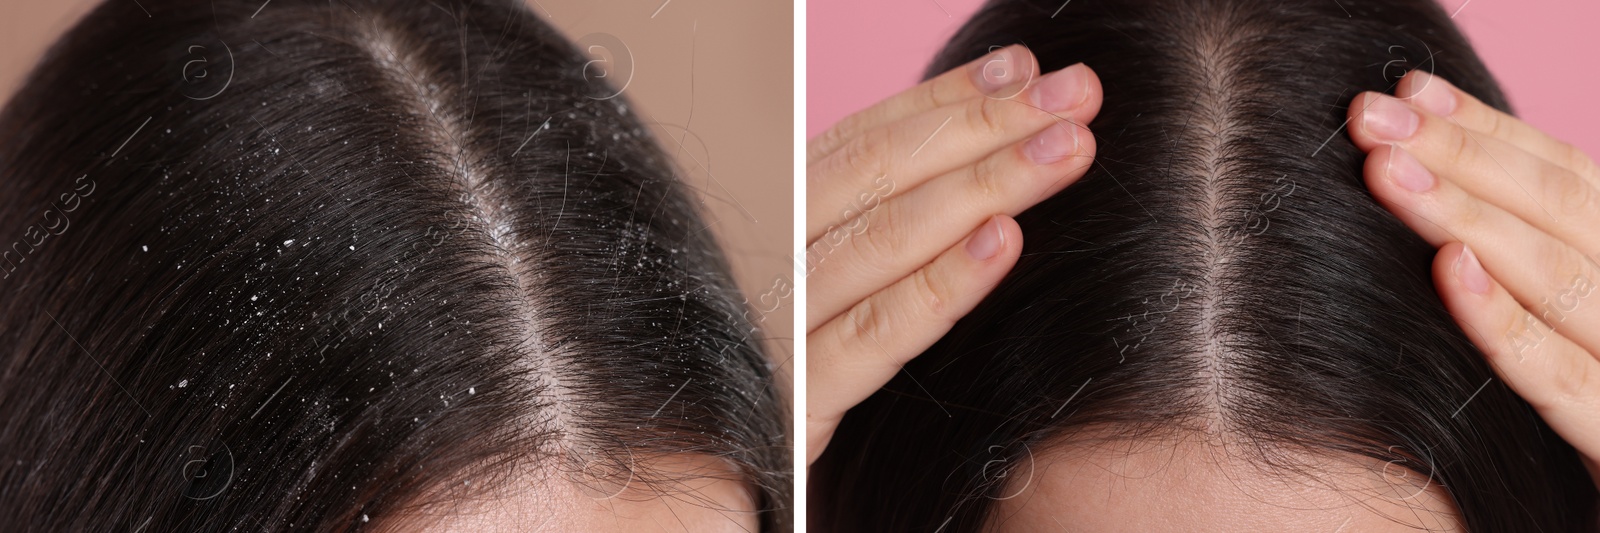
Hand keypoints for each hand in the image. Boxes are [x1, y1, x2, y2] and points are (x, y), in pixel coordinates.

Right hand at [806, 45, 1102, 463]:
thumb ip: (877, 218)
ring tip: (1067, 149)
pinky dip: (943, 284)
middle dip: (987, 125)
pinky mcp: (799, 401)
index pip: (864, 138)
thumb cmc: (790, 374)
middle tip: (1078, 94)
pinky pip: (877, 334)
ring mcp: (779, 329)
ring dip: (986, 184)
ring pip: (887, 239)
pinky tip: (1006, 244)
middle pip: (880, 173)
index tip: (1026, 68)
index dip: (948, 97)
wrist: (723, 481)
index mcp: (776, 222)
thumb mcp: (823, 287)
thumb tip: (982, 128)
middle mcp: (771, 260)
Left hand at [1348, 70, 1599, 481]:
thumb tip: (1439, 190)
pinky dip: (1504, 320)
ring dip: (1468, 216)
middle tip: (1370, 117)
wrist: (1599, 514)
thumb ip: (1529, 263)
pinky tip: (1449, 272)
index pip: (1570, 176)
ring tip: (1388, 171)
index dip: (1488, 130)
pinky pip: (1564, 378)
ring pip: (1560, 275)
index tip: (1408, 92)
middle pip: (1561, 208)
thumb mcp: (1574, 321)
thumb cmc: (1590, 400)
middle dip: (1461, 155)